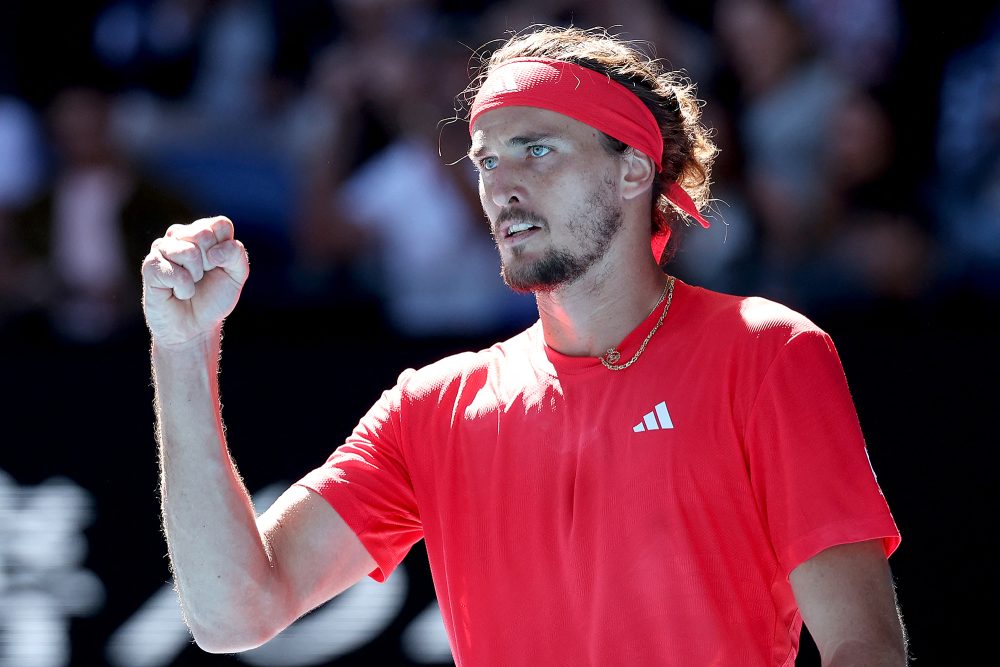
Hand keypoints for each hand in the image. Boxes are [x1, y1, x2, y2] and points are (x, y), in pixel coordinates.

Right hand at [141, 216, 248, 345]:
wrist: (194, 327)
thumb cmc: (214, 298)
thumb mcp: (237, 275)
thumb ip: (236, 254)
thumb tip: (213, 251)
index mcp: (203, 232)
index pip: (220, 225)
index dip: (225, 250)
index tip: (219, 266)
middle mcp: (181, 235)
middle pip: (203, 234)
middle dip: (210, 263)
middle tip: (202, 277)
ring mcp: (163, 248)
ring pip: (188, 252)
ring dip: (195, 276)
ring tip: (189, 284)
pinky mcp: (150, 265)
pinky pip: (175, 272)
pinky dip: (183, 289)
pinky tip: (177, 292)